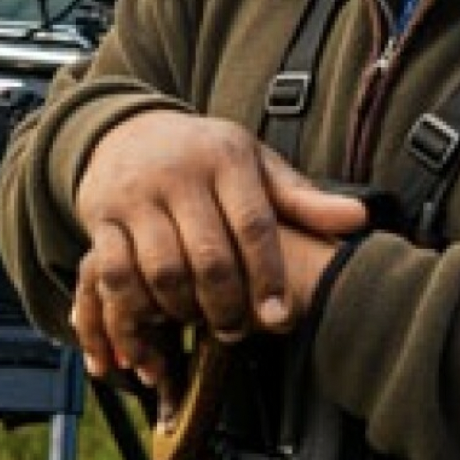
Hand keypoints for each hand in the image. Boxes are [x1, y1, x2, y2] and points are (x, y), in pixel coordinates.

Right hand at [69, 109, 367, 388]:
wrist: (126, 129)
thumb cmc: (205, 156)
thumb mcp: (255, 166)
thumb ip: (302, 198)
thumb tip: (360, 219)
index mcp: (225, 158)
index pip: (253, 222)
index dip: (268, 275)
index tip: (277, 317)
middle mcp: (178, 173)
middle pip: (207, 256)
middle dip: (226, 305)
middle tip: (237, 331)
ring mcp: (135, 196)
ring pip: (161, 271)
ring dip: (183, 311)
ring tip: (200, 324)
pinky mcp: (99, 218)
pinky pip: (113, 274)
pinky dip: (133, 310)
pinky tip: (154, 322)